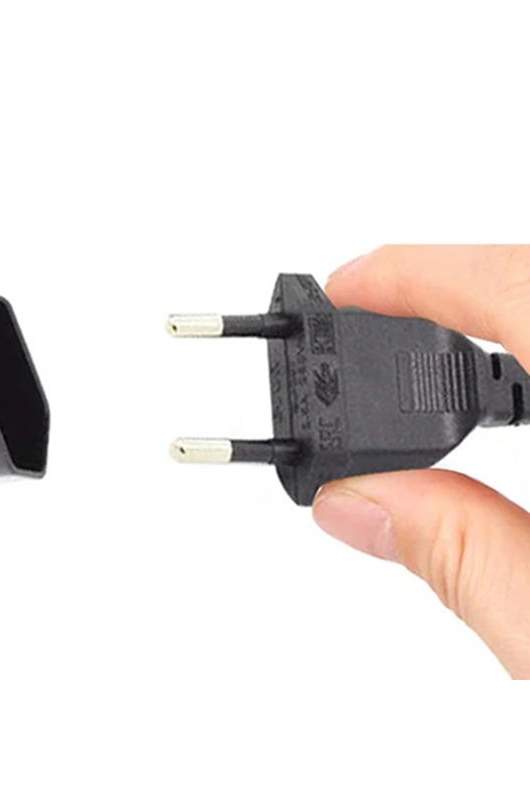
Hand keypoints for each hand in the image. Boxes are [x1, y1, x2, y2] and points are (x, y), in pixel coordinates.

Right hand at [314, 245, 529, 677]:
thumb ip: (462, 561)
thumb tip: (357, 502)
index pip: (519, 290)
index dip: (418, 273)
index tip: (345, 284)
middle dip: (452, 292)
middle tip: (370, 318)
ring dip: (498, 326)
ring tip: (427, 357)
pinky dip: (527, 366)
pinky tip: (511, 397)